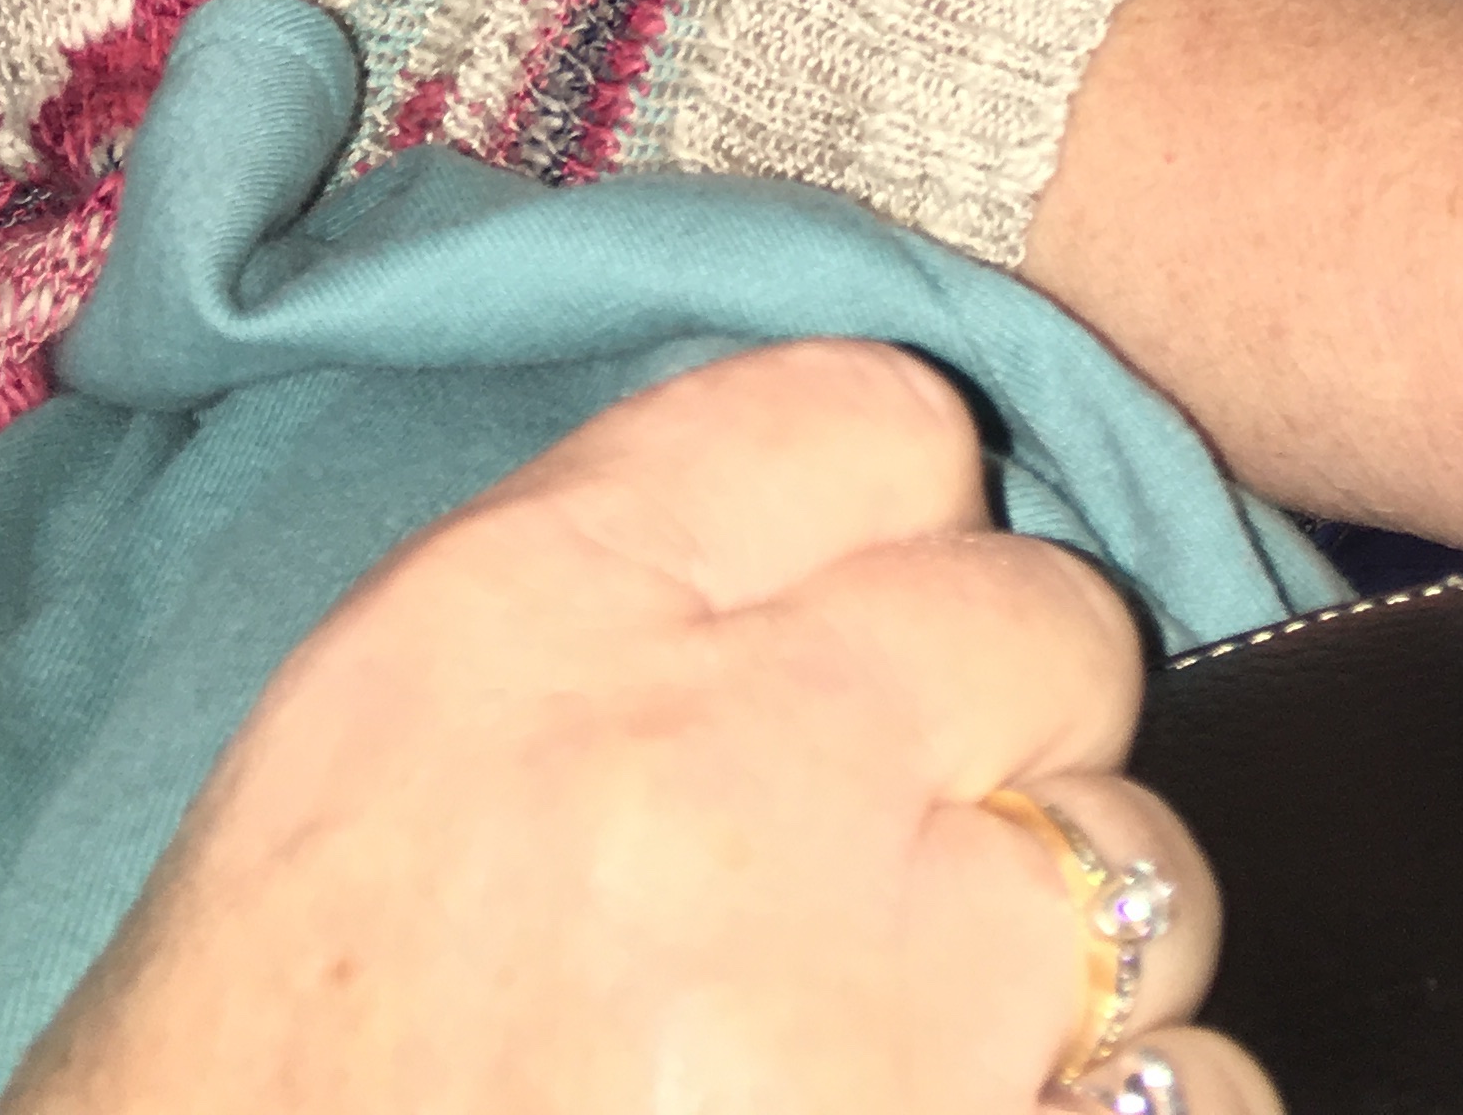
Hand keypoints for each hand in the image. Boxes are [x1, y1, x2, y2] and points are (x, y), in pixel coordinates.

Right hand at [2, 340, 1275, 1114]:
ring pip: (1143, 868)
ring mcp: (870, 1003)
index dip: (898, 522)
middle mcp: (727, 772)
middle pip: (1049, 623)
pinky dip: (1117, 1111)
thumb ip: (623, 588)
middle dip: (1005, 735)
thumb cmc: (270, 1056)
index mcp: (544, 617)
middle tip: (899, 854)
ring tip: (913, 1037)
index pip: (873, 417)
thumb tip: (858, 519)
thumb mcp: (379, 732)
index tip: (868, 616)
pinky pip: (1191, 1092)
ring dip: (1067, 961)